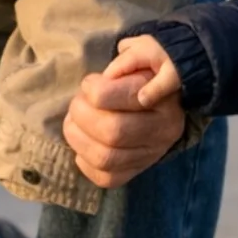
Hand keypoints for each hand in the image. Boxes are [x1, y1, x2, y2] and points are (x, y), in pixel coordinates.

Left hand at [63, 41, 185, 188]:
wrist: (163, 104)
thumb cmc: (144, 78)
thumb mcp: (140, 60)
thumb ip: (124, 63)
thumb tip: (99, 81)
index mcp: (164, 101)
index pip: (126, 97)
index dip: (95, 90)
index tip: (89, 84)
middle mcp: (162, 132)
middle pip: (113, 132)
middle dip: (82, 116)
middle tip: (76, 104)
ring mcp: (149, 156)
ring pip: (105, 158)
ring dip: (78, 138)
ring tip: (72, 122)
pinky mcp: (136, 171)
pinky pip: (106, 178)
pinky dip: (85, 162)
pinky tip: (83, 145)